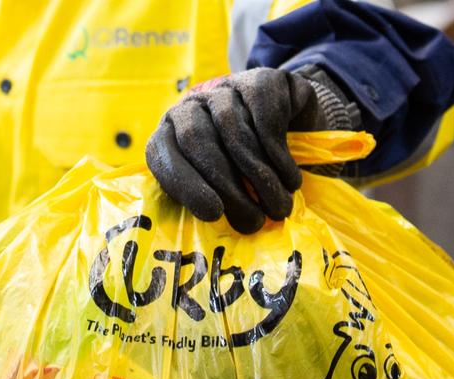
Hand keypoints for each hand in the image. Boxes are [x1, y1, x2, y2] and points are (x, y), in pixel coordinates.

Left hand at [146, 67, 353, 233]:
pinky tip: (290, 179)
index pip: (162, 152)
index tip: (213, 213)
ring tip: (278, 207)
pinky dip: (279, 156)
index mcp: (169, 133)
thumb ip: (209, 199)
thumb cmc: (245, 173)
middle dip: (227, 187)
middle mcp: (191, 105)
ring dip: (260, 177)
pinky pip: (265, 118)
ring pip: (234, 131)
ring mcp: (225, 89)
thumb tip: (218, 222)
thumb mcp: (219, 188)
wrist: (291, 131)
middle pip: (197, 140)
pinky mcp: (261, 81)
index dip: (184, 183)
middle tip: (253, 221)